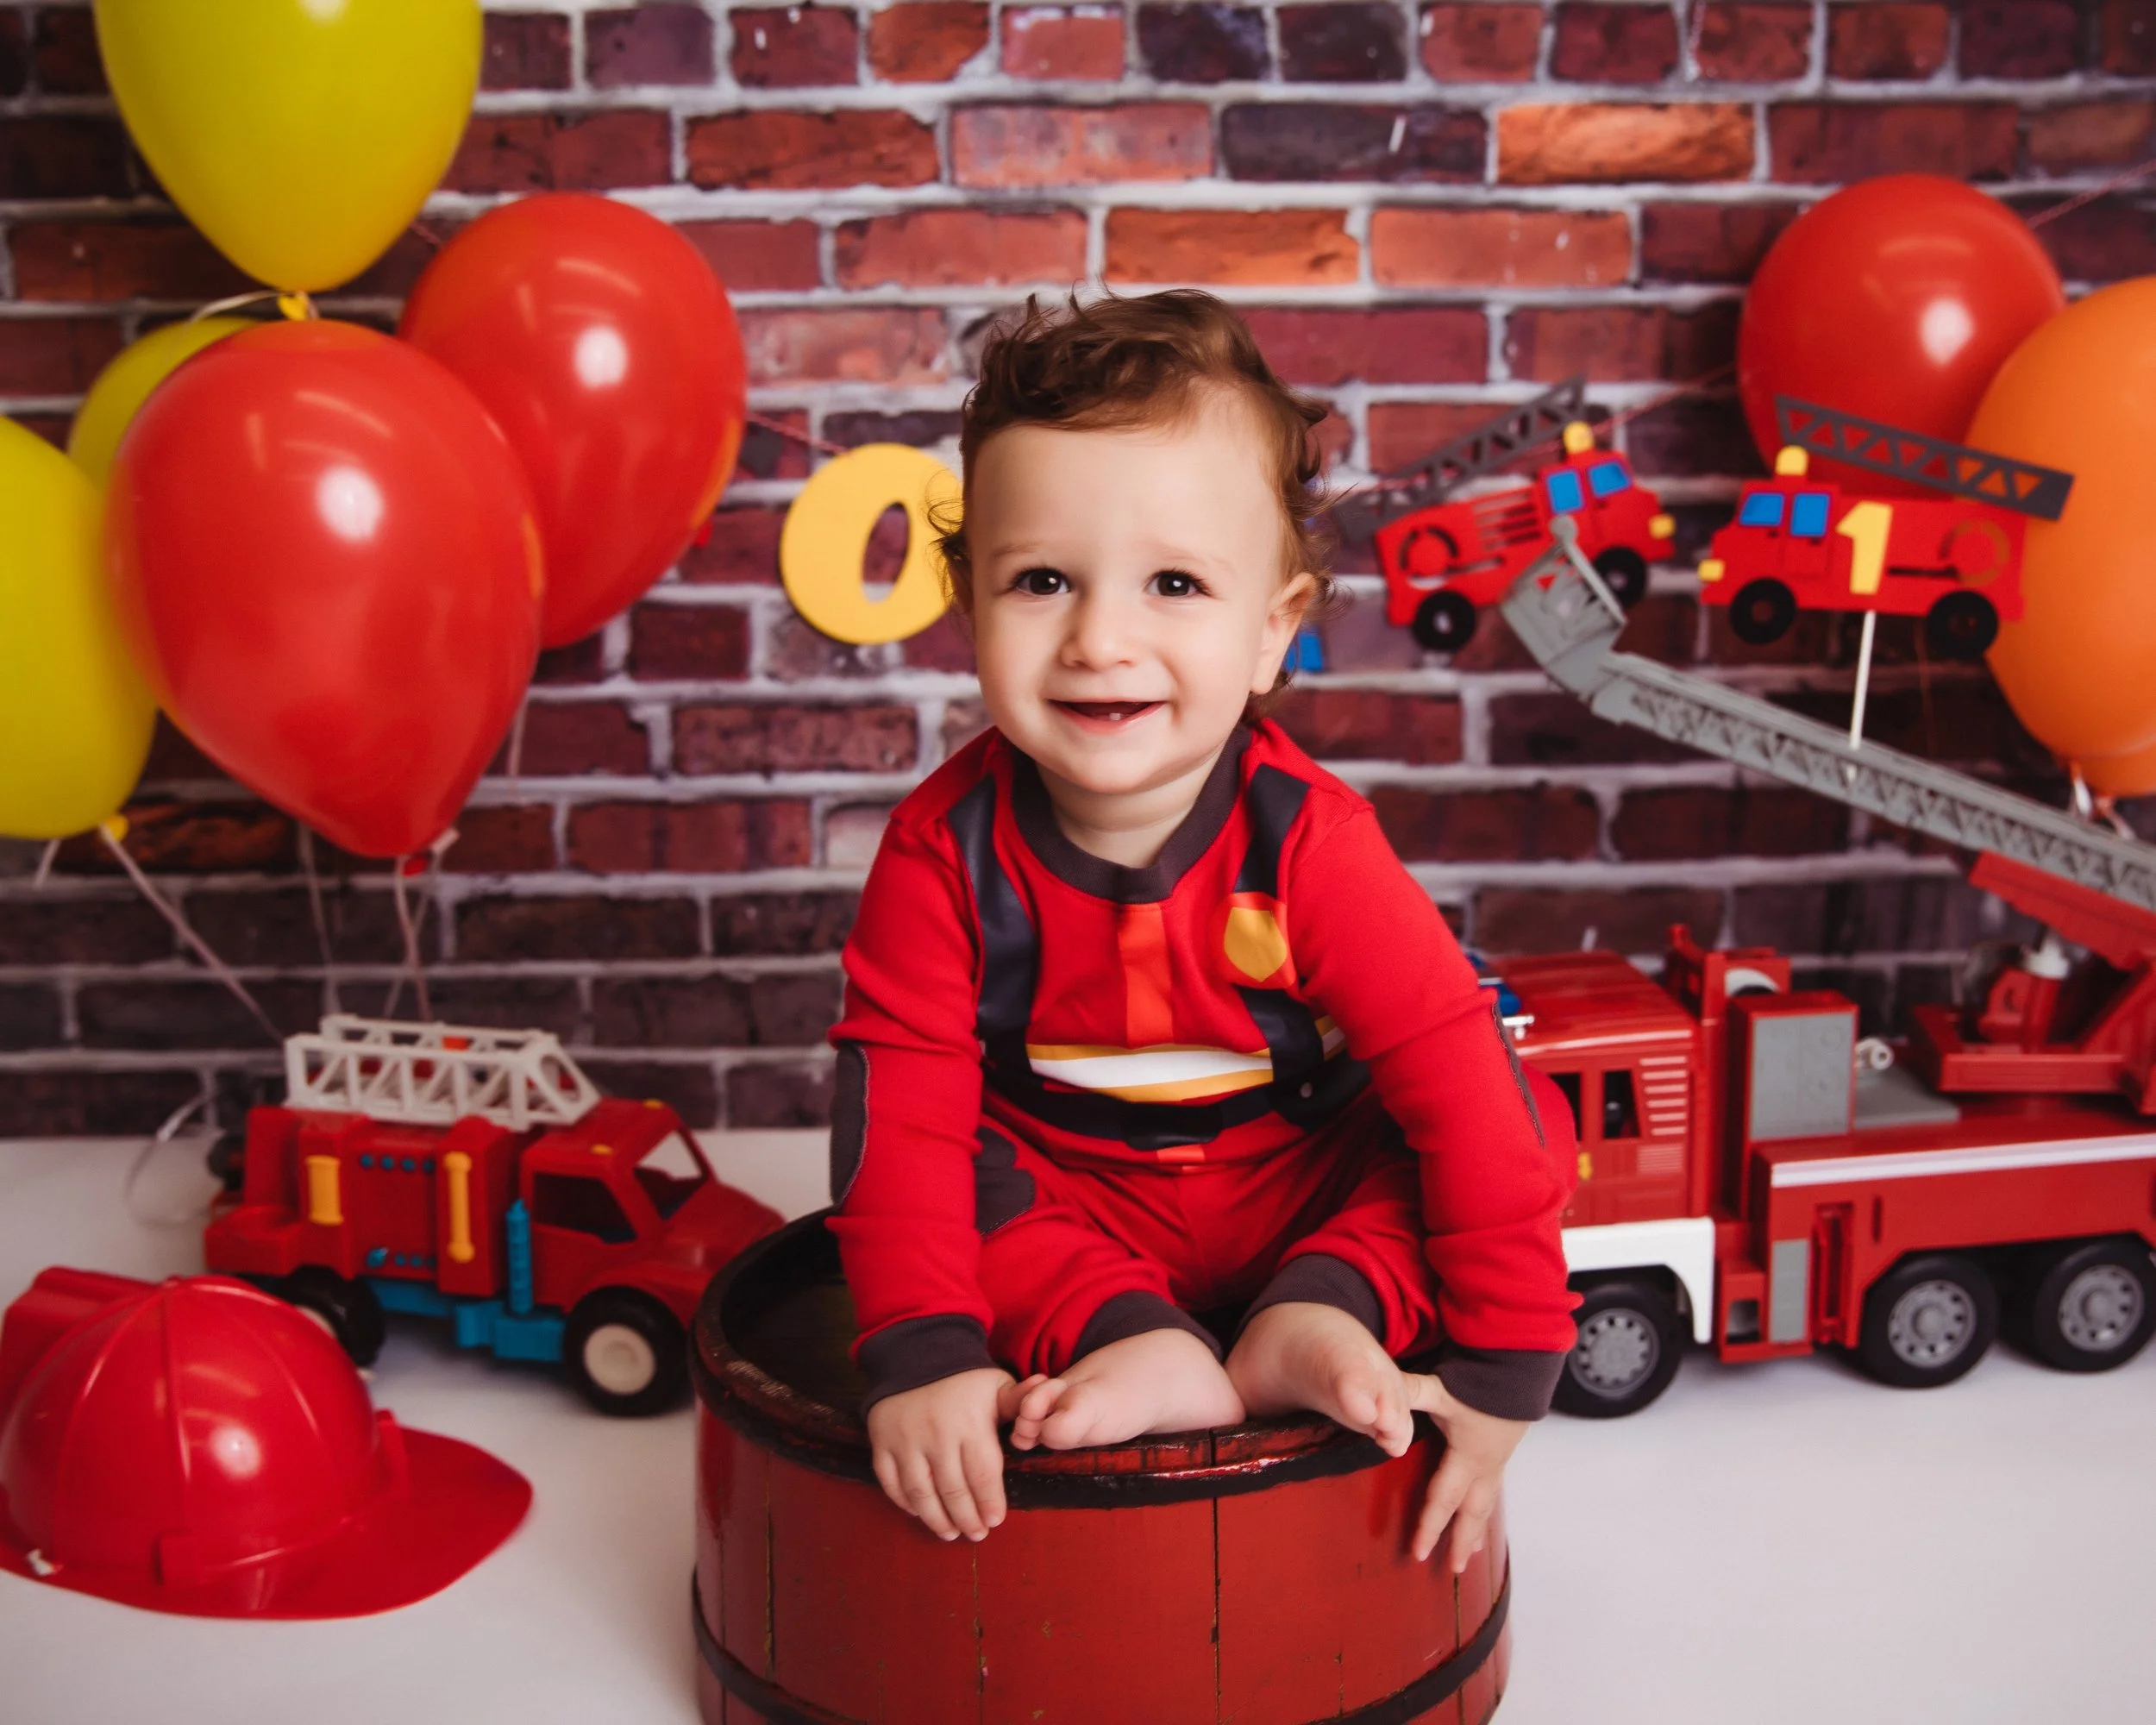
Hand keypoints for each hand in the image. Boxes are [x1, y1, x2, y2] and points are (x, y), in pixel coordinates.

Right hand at [865, 1367, 1018, 1541]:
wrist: (915, 1353)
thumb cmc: (964, 1377)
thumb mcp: (996, 1384)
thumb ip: (1019, 1399)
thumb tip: (1046, 1389)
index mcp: (969, 1424)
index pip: (982, 1474)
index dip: (990, 1502)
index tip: (996, 1521)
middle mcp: (937, 1437)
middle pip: (953, 1490)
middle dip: (967, 1518)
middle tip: (977, 1534)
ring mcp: (906, 1442)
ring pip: (921, 1493)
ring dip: (936, 1519)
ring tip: (950, 1533)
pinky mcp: (882, 1443)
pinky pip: (891, 1482)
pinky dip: (904, 1502)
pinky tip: (919, 1513)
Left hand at [1403, 1373, 1528, 1571]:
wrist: (1520, 1364)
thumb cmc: (1479, 1379)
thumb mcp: (1439, 1388)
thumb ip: (1407, 1395)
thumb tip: (1375, 1409)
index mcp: (1467, 1457)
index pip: (1443, 1499)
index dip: (1430, 1527)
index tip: (1418, 1553)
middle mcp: (1485, 1466)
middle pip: (1472, 1512)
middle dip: (1460, 1541)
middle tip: (1452, 1570)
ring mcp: (1497, 1460)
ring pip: (1486, 1504)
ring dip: (1477, 1530)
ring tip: (1472, 1553)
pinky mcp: (1502, 1451)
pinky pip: (1493, 1490)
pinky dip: (1485, 1509)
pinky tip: (1482, 1515)